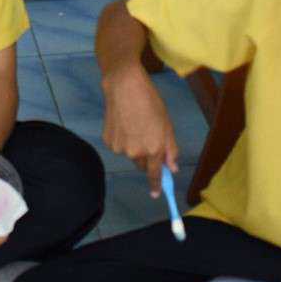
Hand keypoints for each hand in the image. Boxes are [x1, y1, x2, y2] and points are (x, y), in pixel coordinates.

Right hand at [101, 70, 178, 191]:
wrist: (124, 86)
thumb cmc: (150, 102)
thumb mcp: (167, 124)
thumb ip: (170, 149)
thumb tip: (172, 168)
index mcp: (153, 149)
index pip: (155, 174)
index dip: (156, 185)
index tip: (156, 194)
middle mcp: (135, 153)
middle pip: (142, 164)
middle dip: (146, 157)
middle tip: (148, 138)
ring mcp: (119, 148)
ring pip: (129, 154)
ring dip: (134, 146)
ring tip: (134, 124)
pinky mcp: (108, 141)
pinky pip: (118, 146)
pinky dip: (122, 139)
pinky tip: (124, 122)